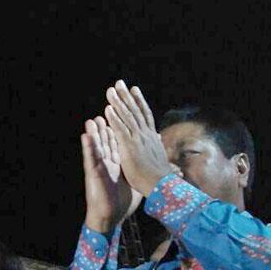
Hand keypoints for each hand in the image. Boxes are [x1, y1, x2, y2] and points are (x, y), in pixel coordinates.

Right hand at [81, 116, 142, 232]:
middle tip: (106, 110)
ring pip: (96, 147)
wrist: (111, 217)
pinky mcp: (93, 174)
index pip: (120, 143)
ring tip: (92, 119)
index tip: (123, 116)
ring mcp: (99, 168)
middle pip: (107, 141)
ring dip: (94, 133)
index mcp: (118, 164)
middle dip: (107, 126)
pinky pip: (90, 158)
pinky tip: (85, 136)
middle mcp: (107, 163)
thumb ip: (142, 171)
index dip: (121, 130)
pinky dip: (88, 146)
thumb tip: (154, 164)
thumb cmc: (122, 203)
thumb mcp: (136, 183)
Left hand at [104, 80, 172, 194]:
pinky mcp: (130, 147)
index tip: (134, 90)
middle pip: (135, 111)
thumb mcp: (159, 157)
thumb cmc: (160, 176)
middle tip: (119, 83)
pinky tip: (108, 108)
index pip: (145, 115)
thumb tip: (158, 139)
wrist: (161, 186)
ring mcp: (138, 139)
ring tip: (111, 90)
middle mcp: (146, 135)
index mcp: (151, 138)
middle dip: (126, 96)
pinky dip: (115, 118)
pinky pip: (121, 129)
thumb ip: (156, 146)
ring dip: (118, 102)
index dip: (139, 102)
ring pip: (127, 117)